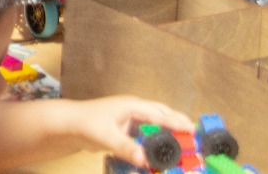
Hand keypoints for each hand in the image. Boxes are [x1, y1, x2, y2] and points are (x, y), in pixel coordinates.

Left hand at [64, 96, 192, 168]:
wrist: (70, 125)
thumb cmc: (86, 123)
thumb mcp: (106, 136)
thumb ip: (125, 147)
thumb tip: (145, 160)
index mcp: (132, 106)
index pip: (160, 115)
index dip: (177, 123)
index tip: (193, 131)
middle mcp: (135, 111)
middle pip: (163, 116)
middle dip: (179, 124)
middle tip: (197, 137)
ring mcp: (132, 120)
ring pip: (157, 125)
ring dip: (170, 133)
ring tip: (186, 144)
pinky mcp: (129, 130)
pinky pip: (148, 134)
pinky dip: (158, 141)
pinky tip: (164, 151)